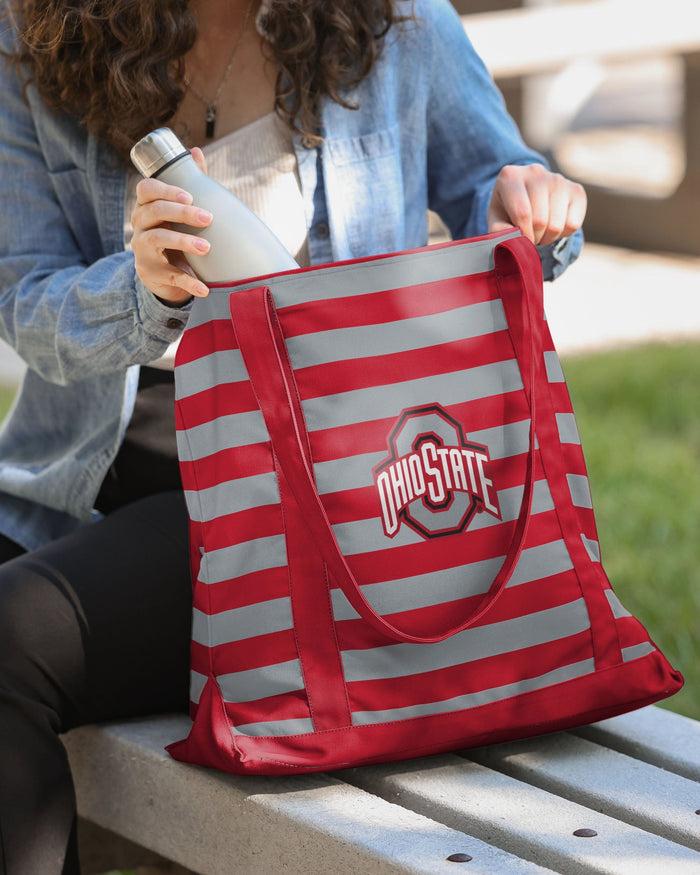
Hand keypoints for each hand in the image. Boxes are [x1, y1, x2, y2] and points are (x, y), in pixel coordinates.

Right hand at [131, 147, 211, 305]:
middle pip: (154, 212)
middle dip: (182, 213)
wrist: (163, 274)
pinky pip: (170, 277)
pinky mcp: (152, 274)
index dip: (166, 190)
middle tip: (208, 218)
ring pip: (158, 240)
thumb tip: (195, 151)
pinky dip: (189, 282)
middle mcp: (140, 226)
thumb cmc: (174, 233)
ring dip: (184, 242)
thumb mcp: (179, 210)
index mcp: (147, 207)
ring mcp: (143, 251)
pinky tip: (204, 288)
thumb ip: (188, 181)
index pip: (146, 190)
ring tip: (206, 247)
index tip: (189, 195)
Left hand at [487, 163, 586, 246]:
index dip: (522, 235)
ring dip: (547, 237)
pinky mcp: (576, 190)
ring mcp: (558, 179)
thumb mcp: (496, 219)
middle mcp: (535, 172)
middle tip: (529, 236)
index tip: (520, 240)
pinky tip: (554, 224)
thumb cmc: (508, 210)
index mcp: (510, 176)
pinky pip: (573, 224)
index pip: (522, 214)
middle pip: (540, 220)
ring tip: (540, 232)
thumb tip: (514, 242)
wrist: (527, 196)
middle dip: (534, 237)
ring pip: (557, 225)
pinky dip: (563, 234)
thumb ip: (499, 231)